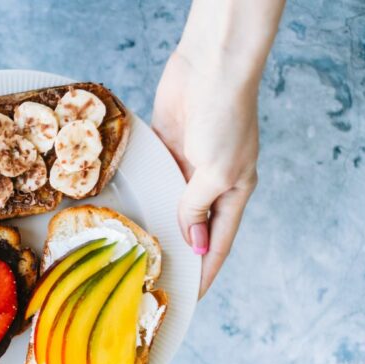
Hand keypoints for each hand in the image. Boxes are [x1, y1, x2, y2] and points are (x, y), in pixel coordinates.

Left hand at [152, 50, 258, 297]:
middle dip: (177, 252)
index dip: (205, 271)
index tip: (189, 296)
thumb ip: (197, 207)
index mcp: (234, 192)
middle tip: (153, 277)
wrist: (209, 66)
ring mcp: (188, 164)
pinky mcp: (167, 147)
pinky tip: (130, 211)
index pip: (218, 243)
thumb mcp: (216, 172)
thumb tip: (193, 241)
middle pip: (193, 228)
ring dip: (158, 224)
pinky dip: (146, 194)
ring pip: (171, 205)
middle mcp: (211, 183)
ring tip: (136, 251)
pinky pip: (156, 178)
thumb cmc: (223, 117)